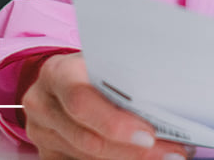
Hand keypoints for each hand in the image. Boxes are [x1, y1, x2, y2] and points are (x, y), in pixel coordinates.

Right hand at [20, 52, 191, 159]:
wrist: (65, 79)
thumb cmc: (94, 69)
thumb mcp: (106, 63)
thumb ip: (126, 82)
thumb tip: (168, 110)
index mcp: (57, 72)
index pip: (81, 102)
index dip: (115, 123)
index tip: (150, 135)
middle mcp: (43, 103)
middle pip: (88, 139)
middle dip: (134, 151)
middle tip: (172, 153)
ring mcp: (41, 132)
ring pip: (88, 157)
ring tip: (164, 155)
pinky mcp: (47, 153)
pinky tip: (140, 159)